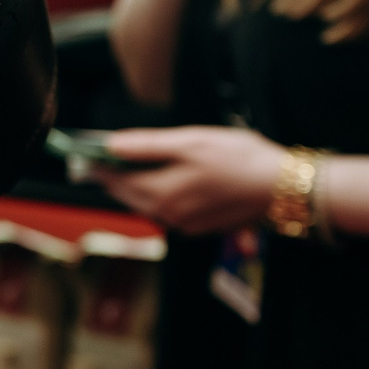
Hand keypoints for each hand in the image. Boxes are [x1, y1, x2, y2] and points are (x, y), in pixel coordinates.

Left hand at [93, 126, 282, 234]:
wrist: (283, 187)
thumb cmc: (239, 158)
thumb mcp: (190, 142)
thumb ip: (147, 146)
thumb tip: (111, 145)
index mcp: (161, 193)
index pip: (116, 182)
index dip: (98, 167)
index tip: (84, 154)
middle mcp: (168, 215)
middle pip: (130, 195)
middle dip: (115, 178)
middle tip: (103, 158)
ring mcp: (185, 225)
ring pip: (149, 204)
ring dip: (139, 186)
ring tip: (133, 165)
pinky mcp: (202, 227)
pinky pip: (170, 211)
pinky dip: (162, 195)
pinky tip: (169, 179)